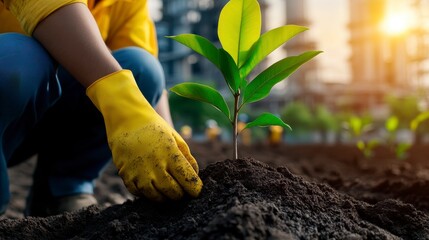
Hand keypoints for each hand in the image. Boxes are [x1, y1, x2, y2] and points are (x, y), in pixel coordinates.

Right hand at [87, 70, 202, 200]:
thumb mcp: (176, 138)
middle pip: (173, 192)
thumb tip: (195, 176)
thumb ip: (188, 158)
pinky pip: (140, 195)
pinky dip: (149, 194)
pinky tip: (153, 186)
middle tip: (182, 191)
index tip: (196, 190)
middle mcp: (155, 166)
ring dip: (165, 197)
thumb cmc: (155, 129)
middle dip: (181, 194)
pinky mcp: (127, 177)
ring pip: (157, 197)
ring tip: (168, 190)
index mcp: (170, 154)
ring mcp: (139, 173)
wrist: (127, 121)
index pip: (188, 180)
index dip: (195, 189)